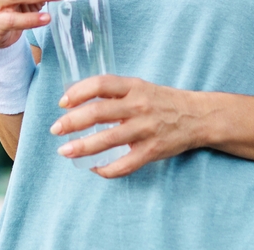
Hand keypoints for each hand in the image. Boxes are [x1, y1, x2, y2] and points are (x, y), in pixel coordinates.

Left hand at [49, 75, 204, 177]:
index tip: (63, 102)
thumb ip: (116, 93)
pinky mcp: (152, 150)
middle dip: (72, 122)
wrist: (198, 116)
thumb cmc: (164, 101)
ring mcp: (146, 129)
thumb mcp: (141, 88)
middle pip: (99, 112)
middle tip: (56, 129)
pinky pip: (124, 164)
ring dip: (82, 147)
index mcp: (135, 87)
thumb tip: (79, 101)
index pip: (101, 84)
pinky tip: (94, 168)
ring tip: (64, 151)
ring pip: (107, 139)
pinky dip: (106, 169)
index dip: (78, 92)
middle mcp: (139, 106)